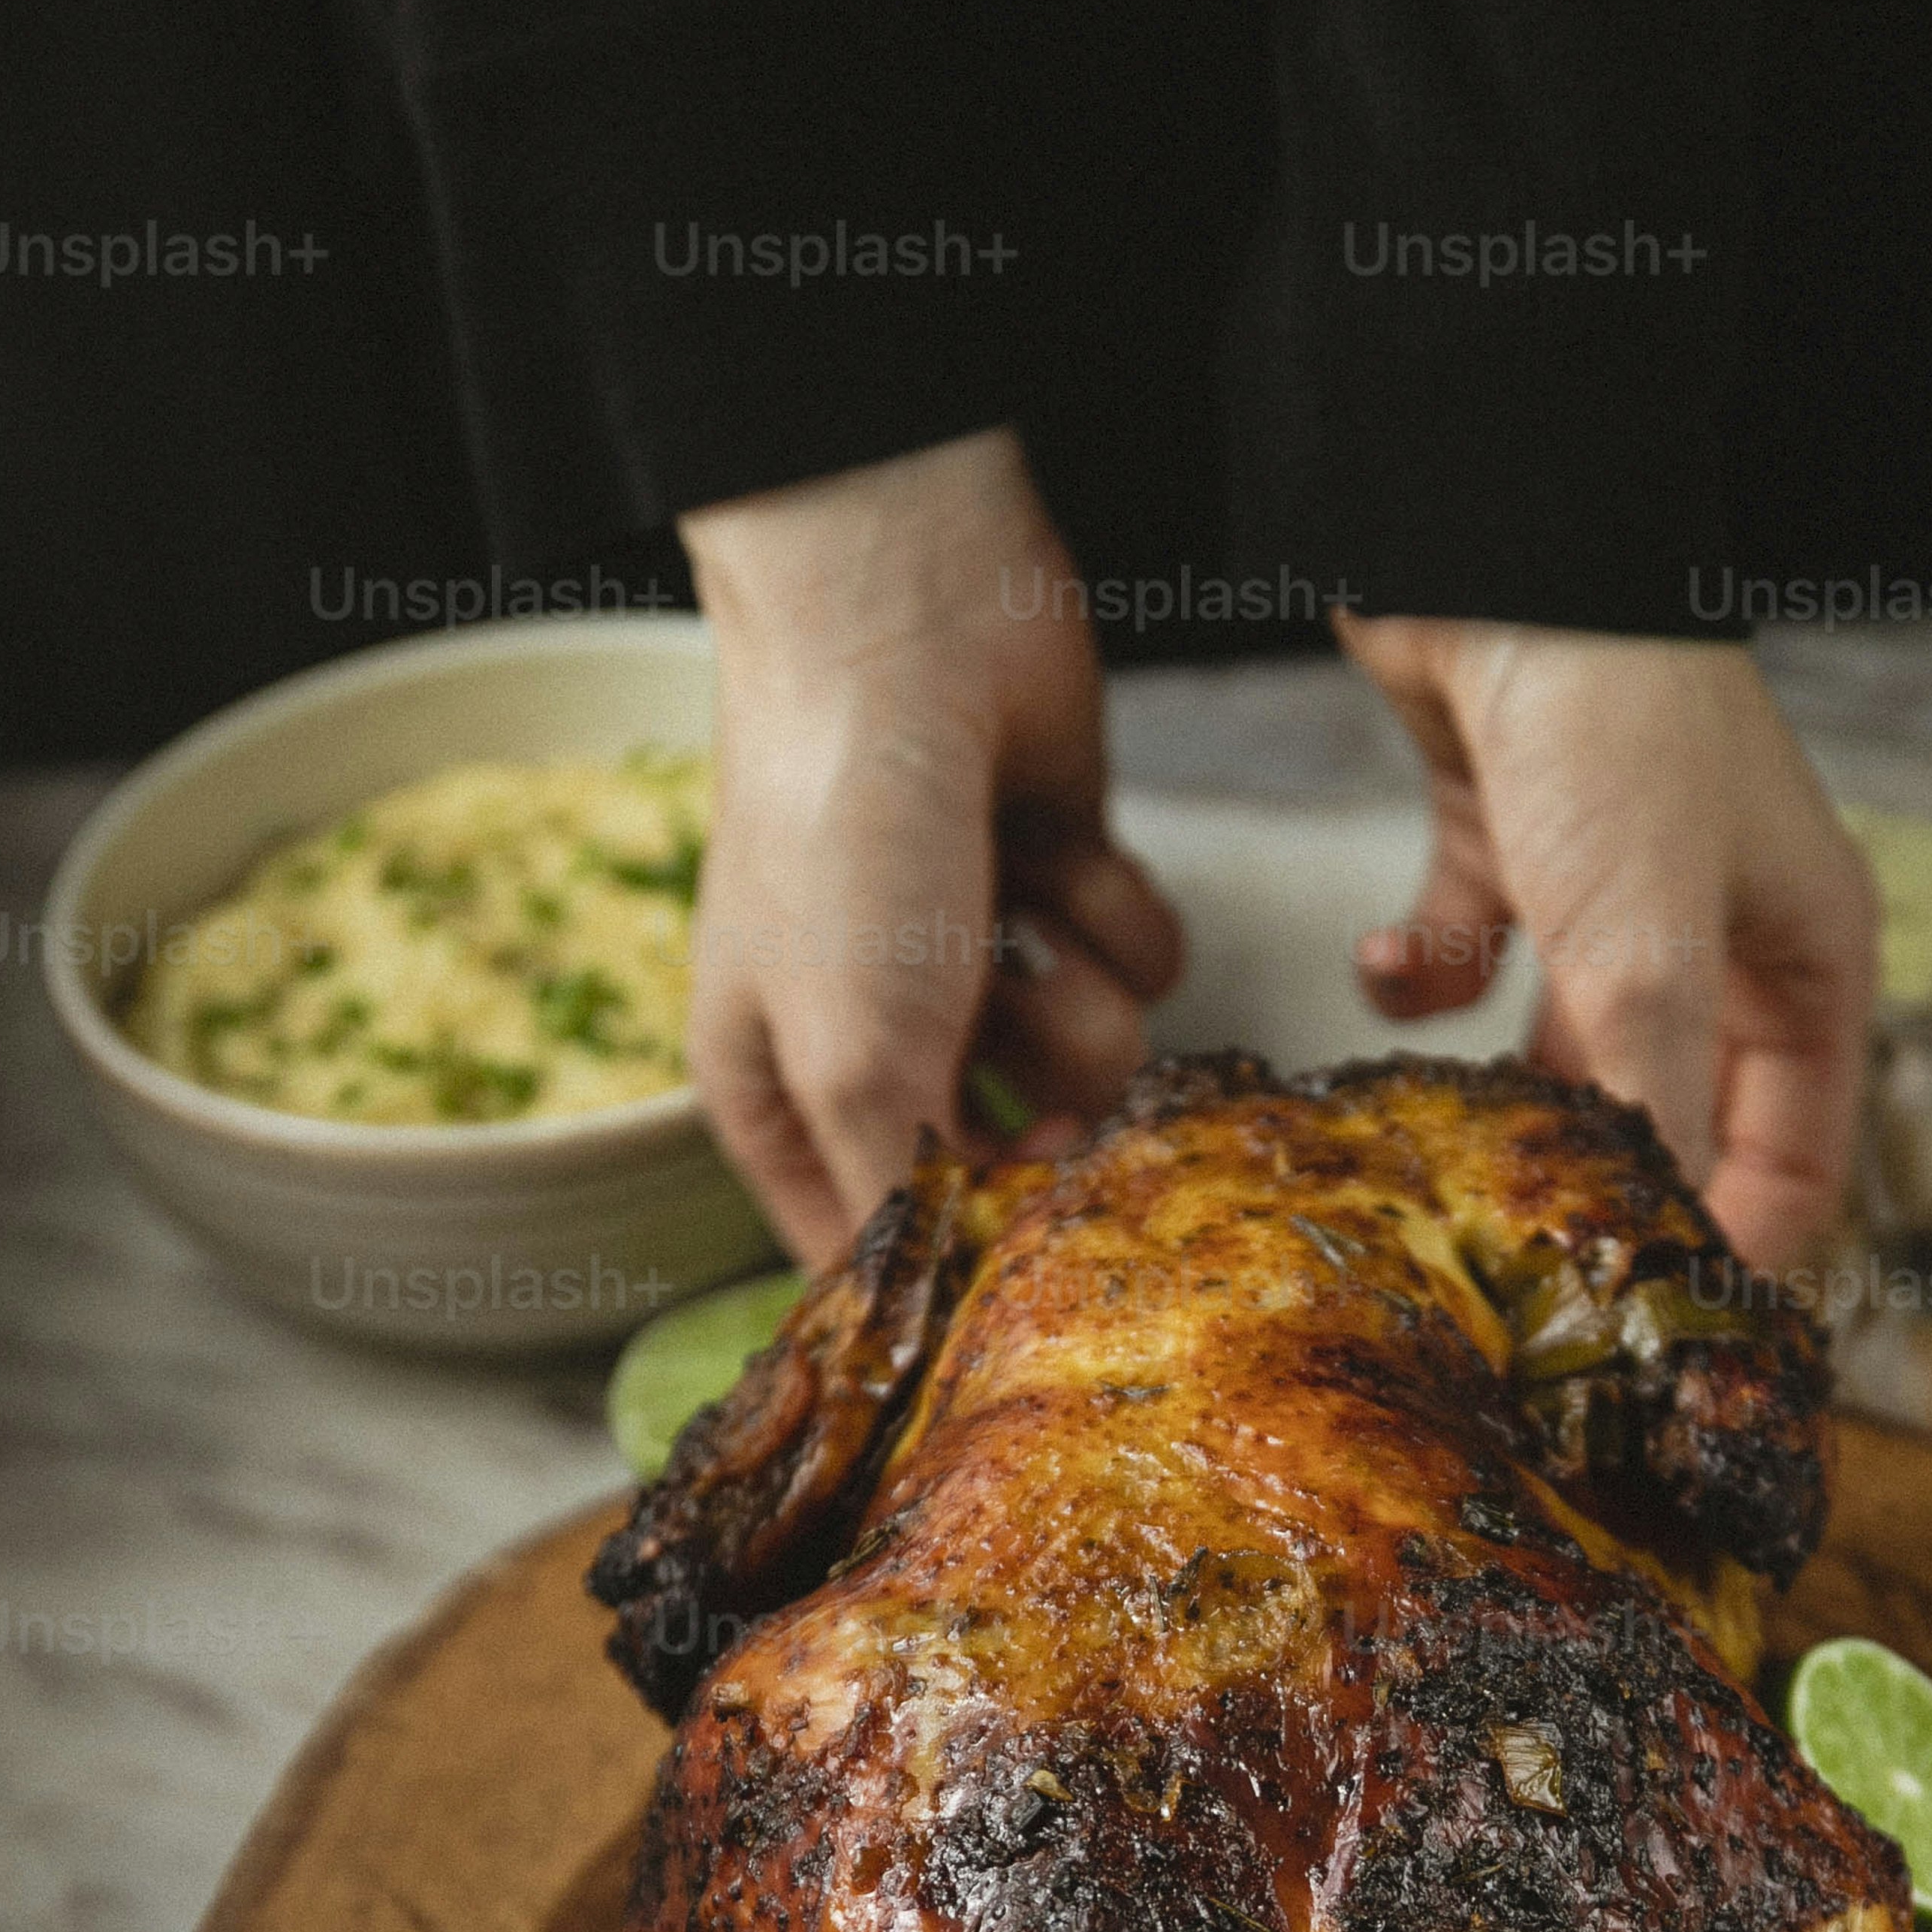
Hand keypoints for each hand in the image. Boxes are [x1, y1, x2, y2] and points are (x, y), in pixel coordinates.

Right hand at [678, 430, 1183, 1259]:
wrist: (910, 621)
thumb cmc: (841, 834)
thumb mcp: (851, 1054)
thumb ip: (903, 1199)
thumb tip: (946, 1310)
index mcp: (784, 1095)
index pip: (869, 1249)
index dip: (942, 1271)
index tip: (1002, 1267)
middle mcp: (884, 1039)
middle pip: (1012, 1171)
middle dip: (1036, 1115)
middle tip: (1015, 1056)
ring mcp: (984, 962)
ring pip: (1100, 1069)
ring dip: (1078, 995)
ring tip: (1016, 918)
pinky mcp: (1071, 890)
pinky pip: (1147, 968)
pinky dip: (1111, 910)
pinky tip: (1054, 850)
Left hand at [1334, 614, 1877, 1274]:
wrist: (1501, 543)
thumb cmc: (1617, 728)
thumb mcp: (1647, 948)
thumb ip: (1655, 1106)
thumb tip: (1656, 1258)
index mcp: (1805, 960)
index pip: (1802, 1155)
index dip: (1744, 1251)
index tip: (1664, 1334)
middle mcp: (1723, 931)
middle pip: (1677, 1111)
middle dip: (1604, 1181)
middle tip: (1522, 1271)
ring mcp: (1612, 889)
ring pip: (1565, 1046)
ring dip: (1501, 1095)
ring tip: (1442, 1149)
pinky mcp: (1509, 843)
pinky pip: (1470, 955)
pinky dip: (1423, 979)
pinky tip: (1385, 977)